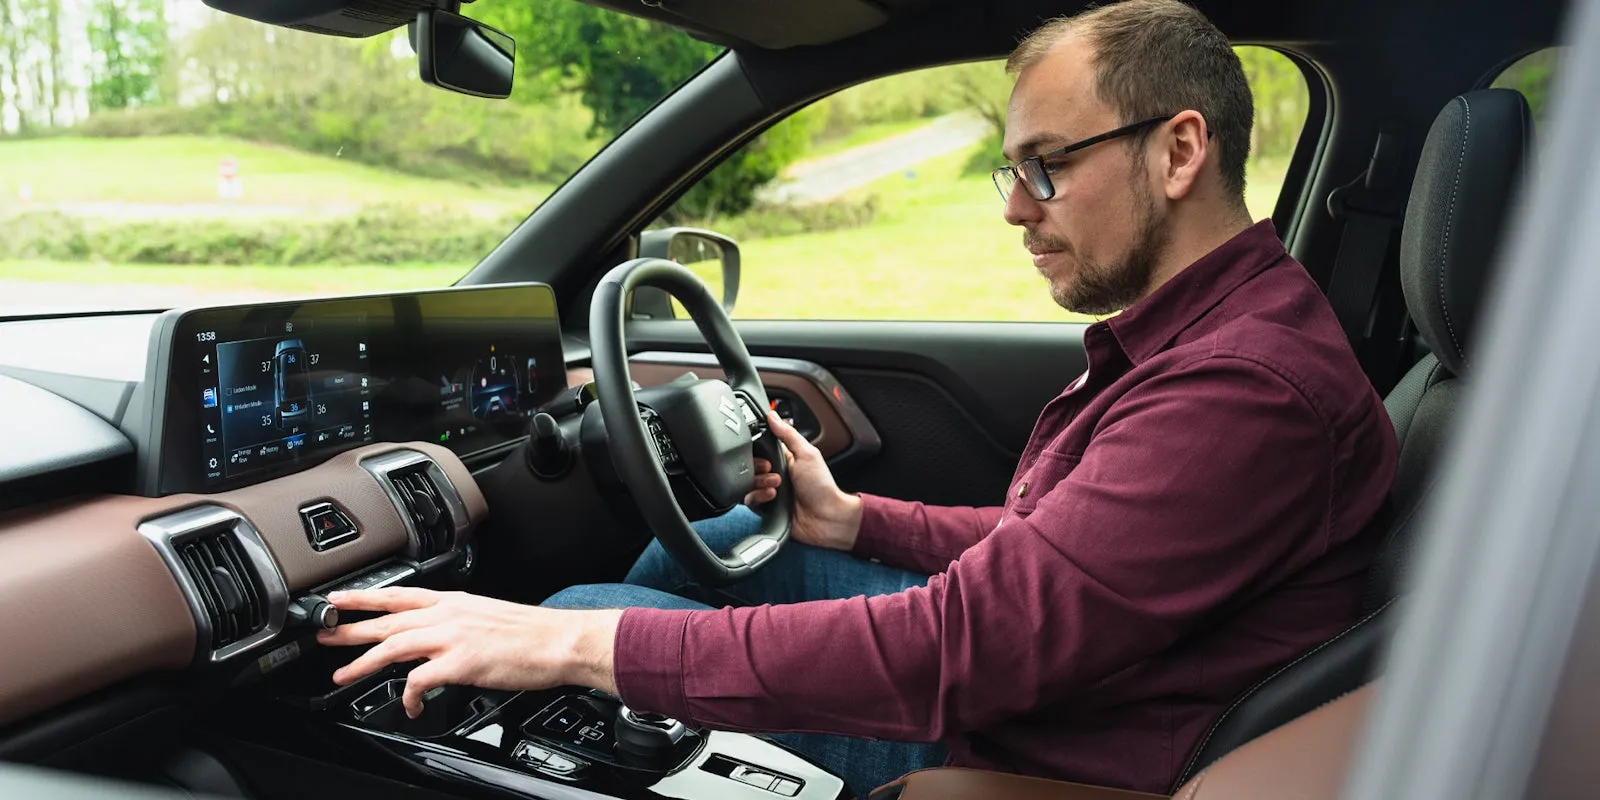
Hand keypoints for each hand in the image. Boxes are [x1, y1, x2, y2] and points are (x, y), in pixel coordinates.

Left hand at [316, 587, 620, 716]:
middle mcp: (448, 614)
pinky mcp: (460, 662)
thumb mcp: (487, 616)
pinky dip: (408, 695)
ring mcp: (452, 637)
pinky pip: (420, 680)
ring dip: (363, 662)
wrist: (559, 641)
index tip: (339, 599)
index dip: (364, 597)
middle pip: (387, 618)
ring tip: (343, 675)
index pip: (399, 594)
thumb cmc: (531, 634)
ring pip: (394, 645)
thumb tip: (438, 635)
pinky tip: (408, 706)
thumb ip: (457, 622)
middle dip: (350, 627)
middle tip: (322, 634)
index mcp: (454, 601)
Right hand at [746, 411, 861, 550]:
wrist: (825, 518)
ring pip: (747, 482)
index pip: (760, 448)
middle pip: (750, 465)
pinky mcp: (765, 507)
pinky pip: (749, 500)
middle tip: (773, 472)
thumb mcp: (807, 453)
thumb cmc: (822, 487)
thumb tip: (773, 415)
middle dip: (759, 469)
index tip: (766, 454)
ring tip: (776, 487)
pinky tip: (772, 498)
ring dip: (760, 483)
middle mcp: (774, 474)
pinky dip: (758, 498)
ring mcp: (768, 491)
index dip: (757, 450)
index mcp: (784, 458)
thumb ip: (788, 434)